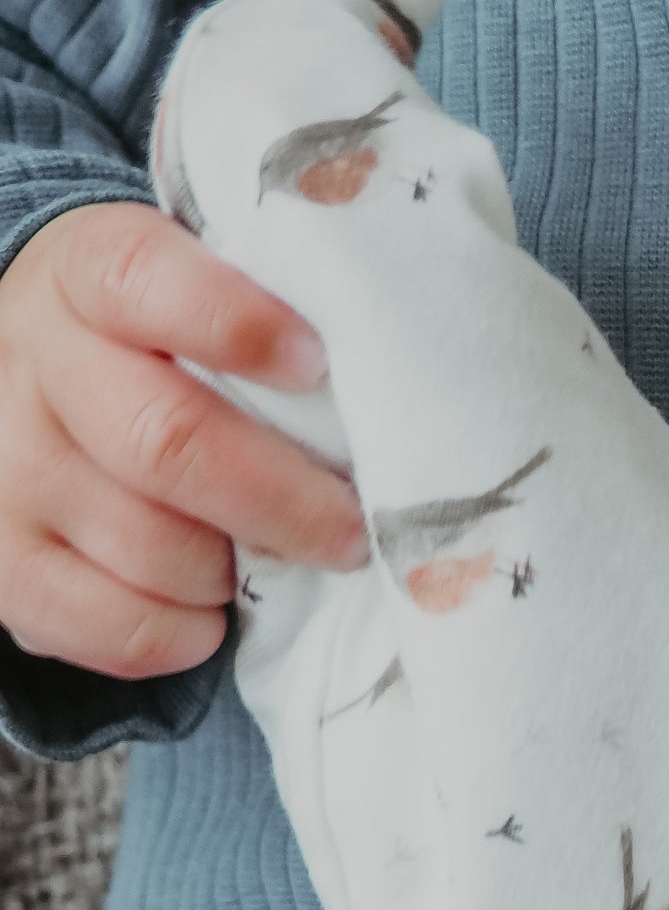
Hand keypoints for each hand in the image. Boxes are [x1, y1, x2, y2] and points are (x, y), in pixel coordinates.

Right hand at [0, 201, 369, 677]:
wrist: (20, 390)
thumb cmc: (152, 350)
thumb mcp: (186, 295)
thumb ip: (261, 321)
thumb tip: (390, 393)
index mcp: (86, 276)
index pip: (147, 281)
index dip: (237, 326)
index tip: (319, 366)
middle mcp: (29, 364)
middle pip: (167, 442)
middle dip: (284, 502)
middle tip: (350, 532)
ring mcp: (7, 470)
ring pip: (151, 548)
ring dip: (232, 571)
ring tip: (262, 557)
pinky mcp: (4, 566)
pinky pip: (118, 627)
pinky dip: (186, 634)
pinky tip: (209, 609)